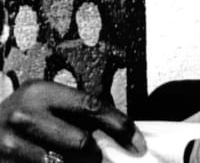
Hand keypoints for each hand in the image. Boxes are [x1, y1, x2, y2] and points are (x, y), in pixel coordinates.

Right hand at [0, 80, 145, 161]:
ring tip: (79, 160)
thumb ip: (77, 114)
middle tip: (100, 157)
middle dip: (98, 154)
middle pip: (81, 142)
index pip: (92, 107)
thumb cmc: (22, 119)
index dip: (121, 127)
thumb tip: (122, 133)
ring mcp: (11, 144)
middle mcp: (25, 115)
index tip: (138, 144)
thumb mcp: (45, 104)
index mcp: (41, 92)